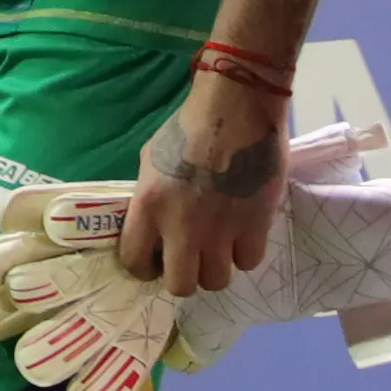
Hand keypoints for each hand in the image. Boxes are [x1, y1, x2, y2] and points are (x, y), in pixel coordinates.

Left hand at [119, 69, 287, 289]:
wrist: (236, 105)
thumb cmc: (188, 126)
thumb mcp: (150, 161)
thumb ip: (149, 199)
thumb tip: (154, 229)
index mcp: (149, 206)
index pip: (135, 262)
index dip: (145, 267)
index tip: (155, 261)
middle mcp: (183, 226)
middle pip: (180, 285)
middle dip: (184, 276)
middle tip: (191, 258)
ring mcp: (221, 229)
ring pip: (218, 280)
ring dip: (217, 266)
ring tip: (219, 245)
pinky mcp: (255, 224)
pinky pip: (249, 260)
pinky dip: (245, 251)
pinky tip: (243, 232)